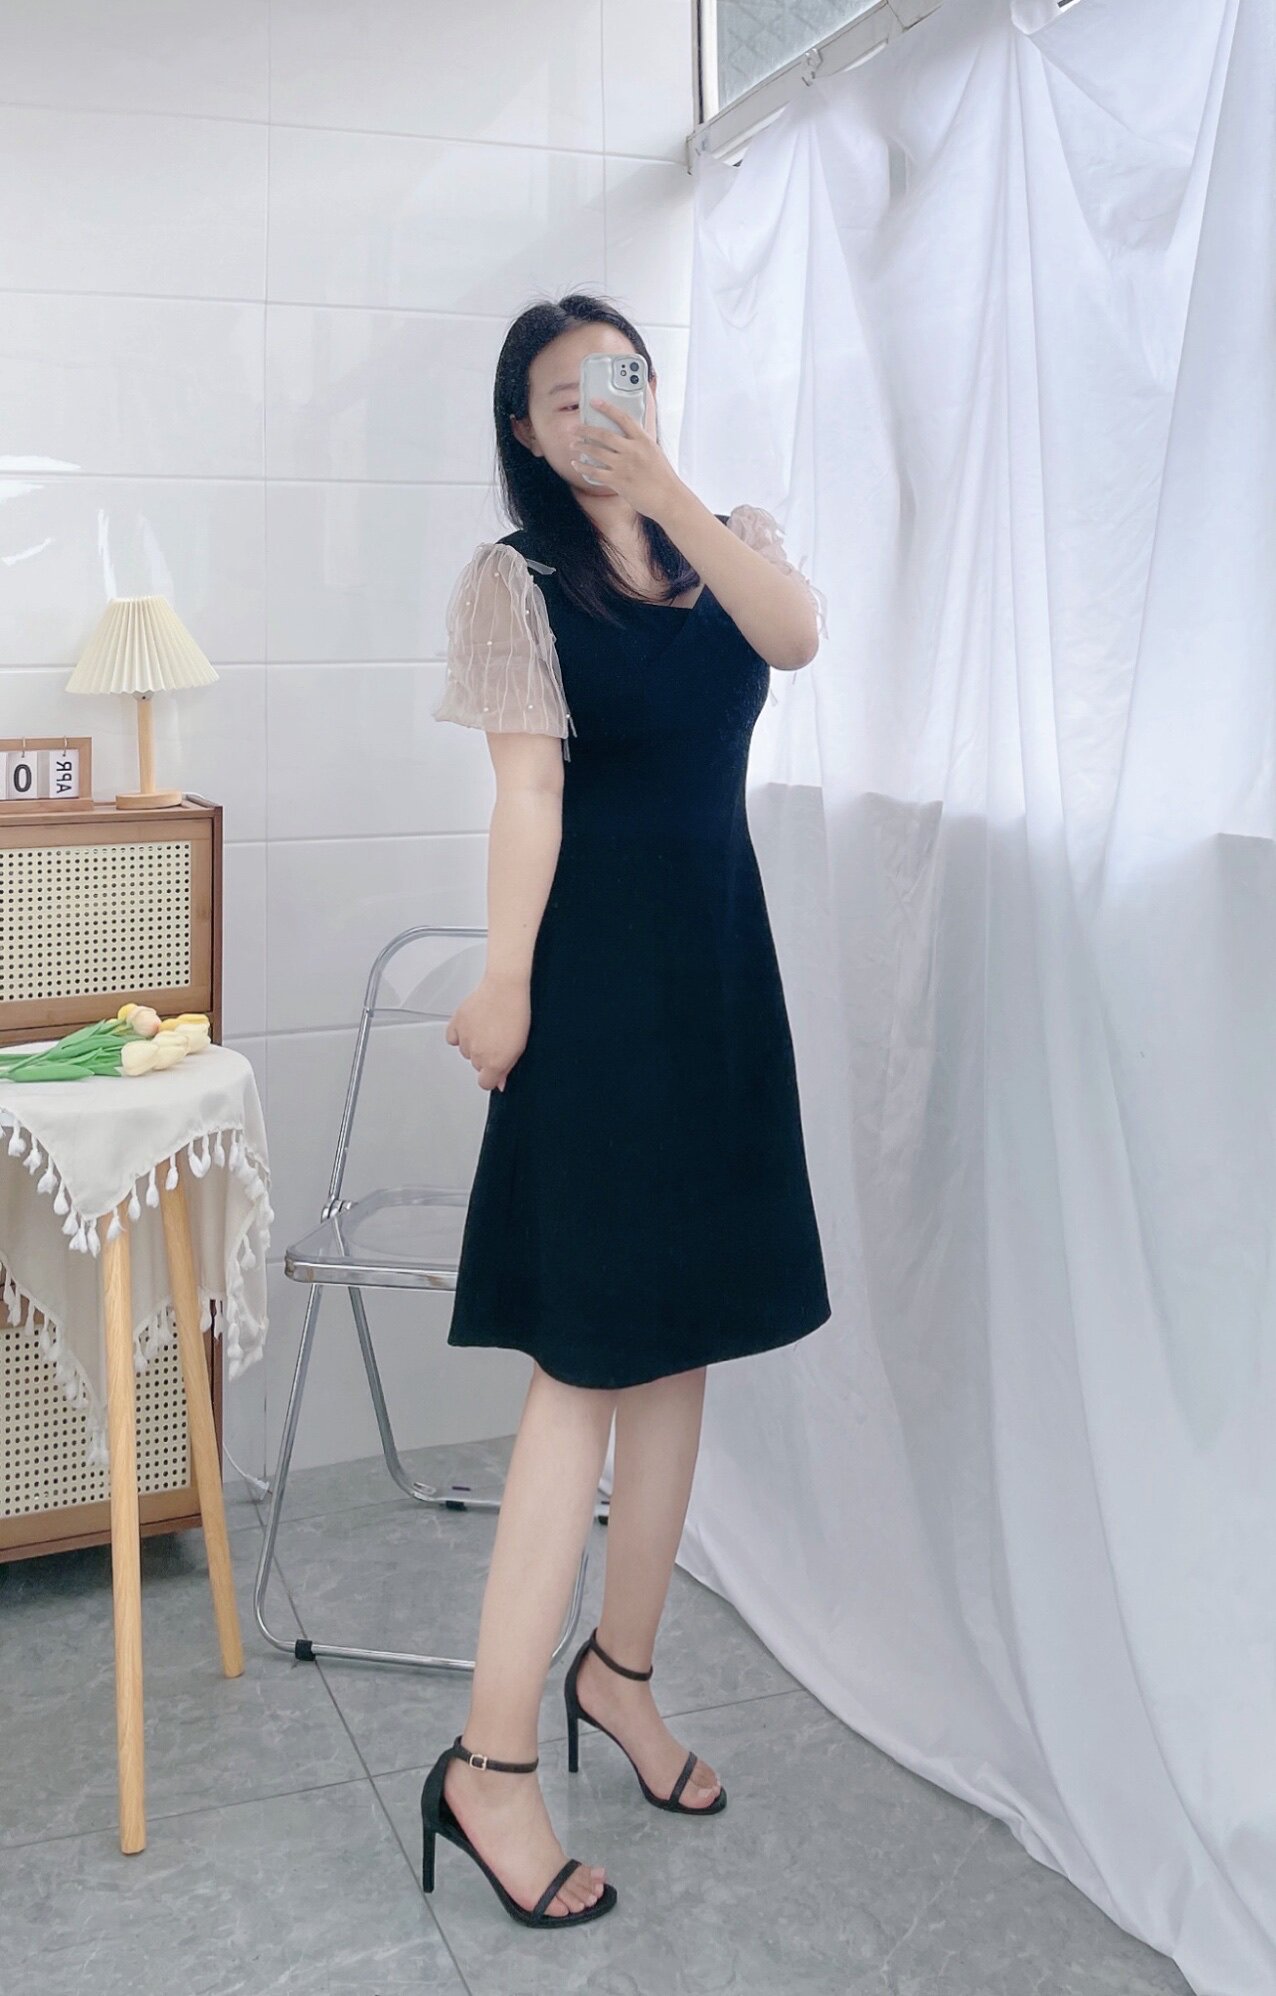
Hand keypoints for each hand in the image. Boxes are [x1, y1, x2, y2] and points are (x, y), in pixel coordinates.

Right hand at [445, 975, 529, 1091]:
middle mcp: (477, 1054)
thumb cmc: (516, 1013)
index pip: (485, 1083)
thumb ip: (507, 1068)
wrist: (505, 987)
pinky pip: (452, 1038)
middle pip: (477, 1065)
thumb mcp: (520, 1046)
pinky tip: (471, 1027)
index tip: (496, 1069)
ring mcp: (465, 1039)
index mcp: (494, 1063)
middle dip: (486, 1057)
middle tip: (497, 1040)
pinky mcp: (456, 1024)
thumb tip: (499, 1083)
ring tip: (487, 1029)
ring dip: (473, 1045)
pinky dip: (459, 1035)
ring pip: (465, 1051)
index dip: (492, 1076)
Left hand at [572, 395, 684, 522]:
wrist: (668, 498)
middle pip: (603, 434)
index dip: (607, 408)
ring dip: (581, 447)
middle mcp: (632, 450)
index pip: (623, 418)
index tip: (594, 401)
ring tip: (573, 444)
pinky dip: (583, 467)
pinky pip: (595, 472)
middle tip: (574, 428)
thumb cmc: (663, 477)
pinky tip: (576, 464)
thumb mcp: (654, 452)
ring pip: (596, 452)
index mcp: (643, 440)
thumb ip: (640, 443)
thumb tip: (627, 437)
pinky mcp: (618, 481)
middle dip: (585, 430)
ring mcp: (624, 466)